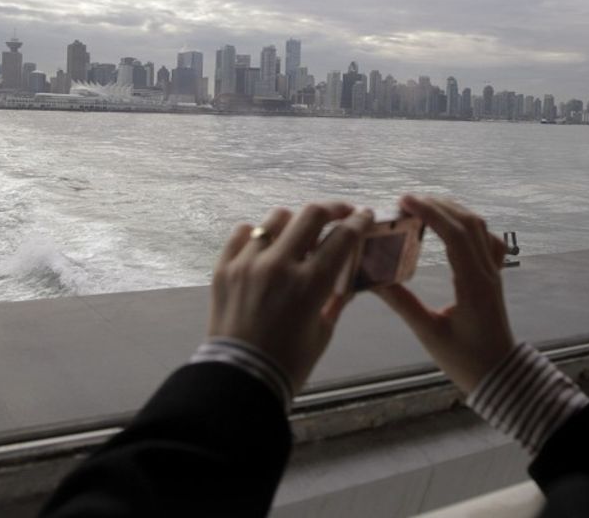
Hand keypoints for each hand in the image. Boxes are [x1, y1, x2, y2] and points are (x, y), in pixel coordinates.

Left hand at [210, 203, 374, 392]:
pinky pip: (242, 233)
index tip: (364, 216)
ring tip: (299, 232)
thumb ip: (335, 299)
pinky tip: (264, 245)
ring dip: (294, 221)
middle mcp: (279, 265)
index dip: (359, 222)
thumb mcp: (323, 330)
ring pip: (276, 219)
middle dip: (332, 209)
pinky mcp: (224, 268)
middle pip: (311, 215)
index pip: (342, 237)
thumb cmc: (289, 362)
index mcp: (310, 284)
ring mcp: (248, 263)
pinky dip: (257, 234)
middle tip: (340, 214)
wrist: (240, 378)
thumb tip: (346, 280)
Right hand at [373, 195, 515, 393]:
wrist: (500, 376)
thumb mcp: (428, 332)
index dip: (430, 212)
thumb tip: (372, 280)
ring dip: (453, 210)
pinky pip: (487, 240)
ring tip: (424, 206)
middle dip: (438, 205)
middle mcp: (487, 272)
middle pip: (468, 223)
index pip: (455, 234)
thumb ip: (402, 302)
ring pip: (479, 227)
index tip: (405, 200)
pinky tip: (451, 226)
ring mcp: (494, 273)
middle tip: (407, 201)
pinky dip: (468, 225)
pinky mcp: (494, 277)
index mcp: (473, 284)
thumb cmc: (465, 360)